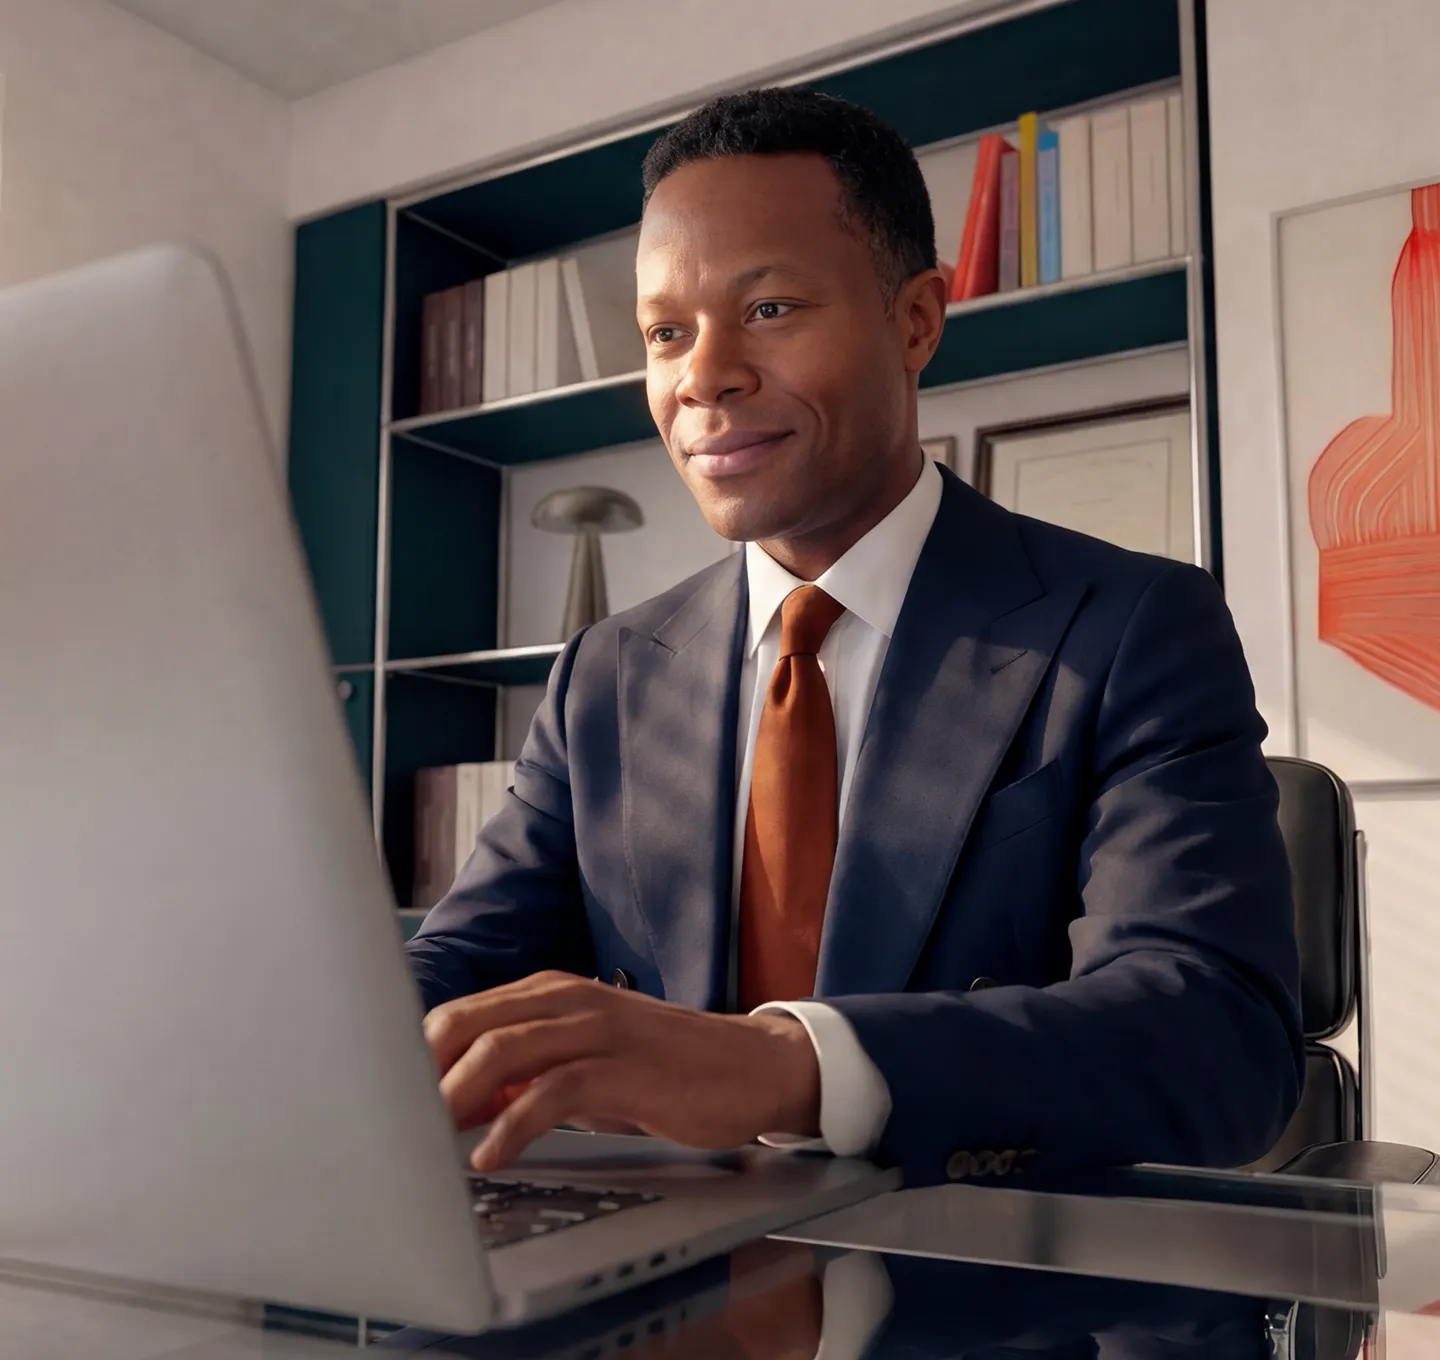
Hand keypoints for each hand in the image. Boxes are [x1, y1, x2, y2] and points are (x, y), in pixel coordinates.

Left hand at [421, 971, 820, 1170]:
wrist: (748, 1066)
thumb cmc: (661, 1069)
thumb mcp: (583, 1065)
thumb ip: (523, 1075)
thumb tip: (455, 1103)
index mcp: (552, 992)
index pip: (460, 1014)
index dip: (415, 1056)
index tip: (385, 1100)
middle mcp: (569, 999)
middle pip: (468, 1023)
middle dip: (421, 1074)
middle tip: (393, 1123)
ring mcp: (598, 1029)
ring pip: (503, 1049)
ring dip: (455, 1097)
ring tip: (426, 1142)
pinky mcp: (625, 1067)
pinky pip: (554, 1090)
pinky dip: (513, 1126)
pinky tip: (492, 1157)